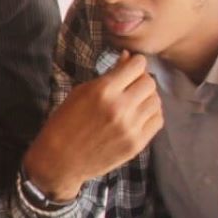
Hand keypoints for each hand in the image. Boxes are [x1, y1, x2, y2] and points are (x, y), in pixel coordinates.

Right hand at [22, 53, 163, 201]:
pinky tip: (139, 115)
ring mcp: (130, 127)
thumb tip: (128, 57)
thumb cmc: (65, 123)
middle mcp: (120, 107)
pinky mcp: (136, 144)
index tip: (131, 66)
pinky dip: (151, 114)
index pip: (137, 65)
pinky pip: (157, 120)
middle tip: (132, 85)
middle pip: (150, 83)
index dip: (136, 62)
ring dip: (147, 97)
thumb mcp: (80, 92)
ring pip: (156, 101)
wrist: (59, 159)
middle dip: (142, 80)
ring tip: (135, 101)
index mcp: (103, 90)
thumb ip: (108, 75)